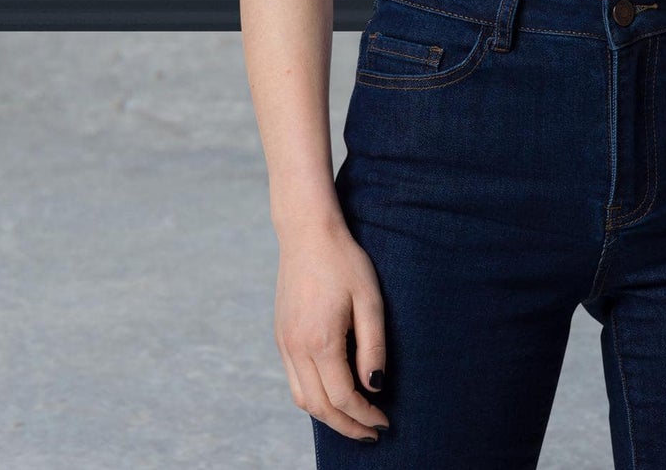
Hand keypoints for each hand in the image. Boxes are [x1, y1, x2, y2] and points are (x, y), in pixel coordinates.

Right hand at [274, 219, 391, 441]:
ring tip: (354, 419)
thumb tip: (374, 387)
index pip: (343, 397)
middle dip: (346, 426)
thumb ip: (373, 346)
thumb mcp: (370, 299)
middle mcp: (296, 348)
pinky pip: (294, 380)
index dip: (365, 416)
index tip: (385, 422)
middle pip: (320, 407)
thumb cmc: (344, 261)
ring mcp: (284, 343)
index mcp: (320, 342)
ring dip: (328, 416)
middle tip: (372, 433)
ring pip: (302, 398)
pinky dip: (313, 396)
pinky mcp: (280, 335)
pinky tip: (333, 393)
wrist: (307, 232)